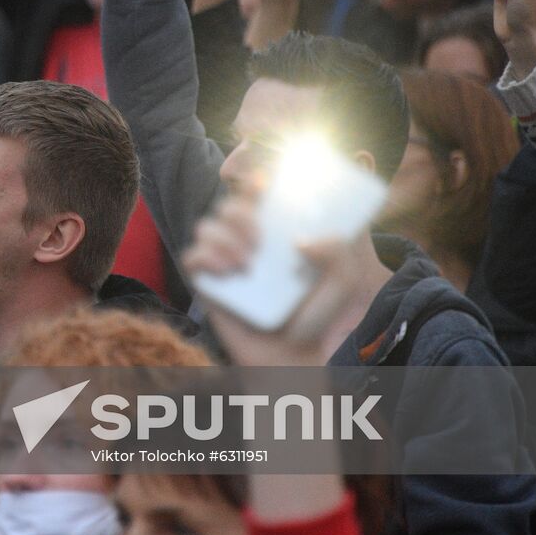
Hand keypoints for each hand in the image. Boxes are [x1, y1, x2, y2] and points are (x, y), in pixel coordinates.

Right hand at [184, 197, 352, 366]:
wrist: (294, 356)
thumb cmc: (316, 315)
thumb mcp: (343, 281)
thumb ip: (339, 253)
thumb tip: (301, 240)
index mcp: (276, 230)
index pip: (257, 191)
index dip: (254, 178)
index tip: (265, 183)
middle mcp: (246, 239)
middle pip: (229, 203)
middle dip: (240, 213)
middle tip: (260, 241)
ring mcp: (224, 260)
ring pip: (206, 225)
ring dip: (224, 237)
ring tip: (246, 264)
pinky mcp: (207, 282)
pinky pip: (192, 256)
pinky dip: (207, 258)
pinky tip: (230, 274)